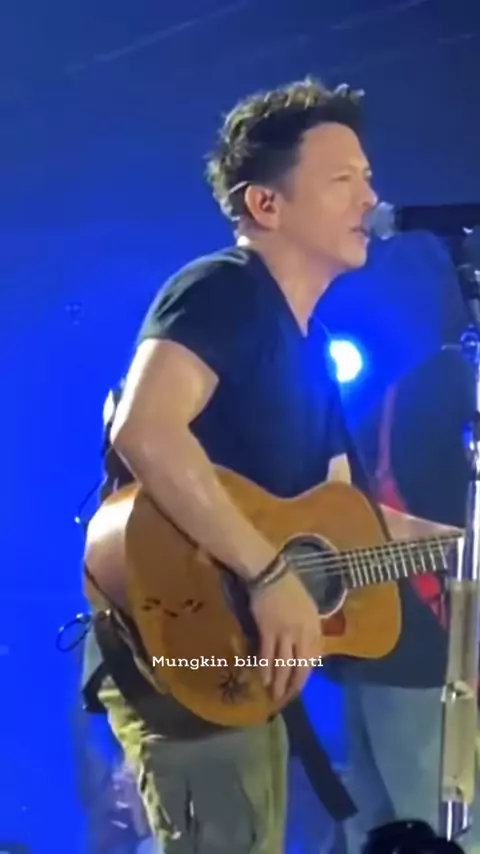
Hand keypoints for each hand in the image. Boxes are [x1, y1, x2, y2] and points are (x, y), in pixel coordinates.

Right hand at [250, 570, 320, 704]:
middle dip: (294, 685)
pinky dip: (265, 668)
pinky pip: (267, 654)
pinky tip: (264, 679)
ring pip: (283, 663)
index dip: (305, 676)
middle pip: (300, 665)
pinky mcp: (268, 629)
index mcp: (314, 627)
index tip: (299, 687)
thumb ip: (309, 629)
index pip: (313, 659)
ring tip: (274, 695)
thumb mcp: (307, 607)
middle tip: (287, 698)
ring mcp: (285, 632)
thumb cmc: (289, 587)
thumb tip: (307, 650)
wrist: (270, 572)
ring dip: (279, 682)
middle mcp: (303, 632)